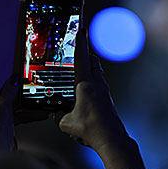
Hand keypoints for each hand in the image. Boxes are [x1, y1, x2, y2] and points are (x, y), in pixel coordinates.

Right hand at [57, 29, 144, 168]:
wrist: (111, 139)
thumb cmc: (91, 129)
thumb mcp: (65, 122)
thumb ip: (59, 115)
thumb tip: (56, 113)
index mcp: (85, 84)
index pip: (82, 57)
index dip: (81, 42)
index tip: (81, 29)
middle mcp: (97, 84)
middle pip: (92, 61)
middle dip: (85, 53)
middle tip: (78, 48)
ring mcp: (104, 92)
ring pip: (97, 72)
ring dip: (89, 68)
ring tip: (78, 70)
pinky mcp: (106, 100)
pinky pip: (99, 84)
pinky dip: (92, 81)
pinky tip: (84, 91)